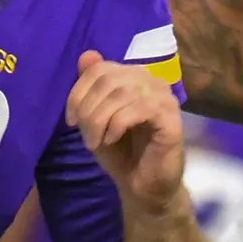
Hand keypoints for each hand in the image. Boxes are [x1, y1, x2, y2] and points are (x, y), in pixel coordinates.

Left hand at [69, 52, 186, 215]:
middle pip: (109, 79)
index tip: (70, 120)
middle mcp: (151, 81)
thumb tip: (87, 55)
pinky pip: (139, 108)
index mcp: (133, 78)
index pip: (100, 69)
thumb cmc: (121, 153)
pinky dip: (118, 124)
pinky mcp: (172, 116)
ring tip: (96, 142)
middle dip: (89, 108)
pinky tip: (112, 139)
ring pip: (122, 93)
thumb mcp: (96, 120)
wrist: (144, 187)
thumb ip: (91, 90)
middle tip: (85, 136)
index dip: (79, 92)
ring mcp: (164, 97)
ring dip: (100, 119)